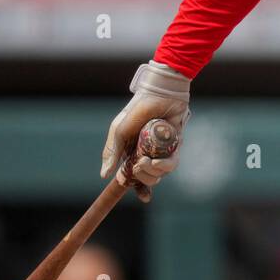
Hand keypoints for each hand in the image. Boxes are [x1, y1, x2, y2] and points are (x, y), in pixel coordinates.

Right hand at [101, 61, 189, 196]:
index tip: (132, 186)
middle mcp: (145, 153)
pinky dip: (165, 166)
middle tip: (139, 164)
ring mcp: (161, 151)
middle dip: (142, 178)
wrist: (161, 93)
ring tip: (148, 160)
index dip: (133, 185)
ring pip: (158, 174)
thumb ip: (112, 152)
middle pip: (145, 178)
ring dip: (152, 172)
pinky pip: (171, 164)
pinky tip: (158, 162)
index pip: (131, 175)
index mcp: (129, 151)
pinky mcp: (175, 146)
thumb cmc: (137, 109)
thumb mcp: (119, 130)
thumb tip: (104, 176)